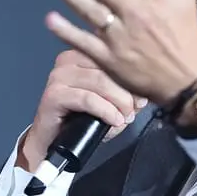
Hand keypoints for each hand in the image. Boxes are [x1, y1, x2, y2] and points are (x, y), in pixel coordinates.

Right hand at [17, 49, 146, 172]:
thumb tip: (142, 95)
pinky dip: (106, 111)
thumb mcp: (106, 103)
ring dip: (119, 102)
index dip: (131, 76)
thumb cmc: (79, 119)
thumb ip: (123, 94)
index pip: (111, 57)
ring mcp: (58, 76)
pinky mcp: (54, 95)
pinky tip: (115, 120)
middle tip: (136, 108)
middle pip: (107, 68)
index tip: (144, 96)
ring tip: (126, 117)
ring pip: (100, 82)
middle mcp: (67, 60)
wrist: (52, 141)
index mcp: (81, 54)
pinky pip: (88, 99)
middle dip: (127, 91)